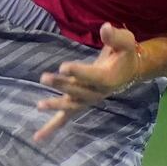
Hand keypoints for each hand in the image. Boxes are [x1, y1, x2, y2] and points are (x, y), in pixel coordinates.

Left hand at [34, 22, 141, 142]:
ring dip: (56, 105)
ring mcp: (87, 101)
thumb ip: (115, 36)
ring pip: (71, 106)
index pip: (91, 77)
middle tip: (44, 78)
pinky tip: (37, 138)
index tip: (63, 66)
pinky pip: (66, 118)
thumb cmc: (124, 55)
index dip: (78, 72)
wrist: (128, 72)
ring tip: (39, 105)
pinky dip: (51, 129)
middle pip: (78, 91)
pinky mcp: (79, 104)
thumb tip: (105, 27)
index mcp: (108, 79)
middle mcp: (97, 93)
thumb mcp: (125, 42)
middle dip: (61, 85)